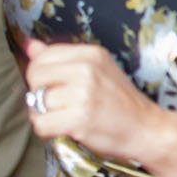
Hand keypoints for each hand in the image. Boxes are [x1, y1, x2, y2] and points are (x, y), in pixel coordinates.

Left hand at [21, 40, 161, 160]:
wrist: (146, 128)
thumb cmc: (120, 101)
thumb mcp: (97, 70)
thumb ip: (62, 58)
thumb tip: (30, 45)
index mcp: (91, 53)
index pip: (43, 56)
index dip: (42, 75)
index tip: (57, 87)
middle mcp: (87, 69)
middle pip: (35, 76)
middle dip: (40, 93)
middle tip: (60, 104)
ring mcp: (83, 94)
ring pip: (36, 103)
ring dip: (44, 115)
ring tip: (66, 117)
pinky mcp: (79, 119)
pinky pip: (40, 125)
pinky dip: (48, 131)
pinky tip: (65, 129)